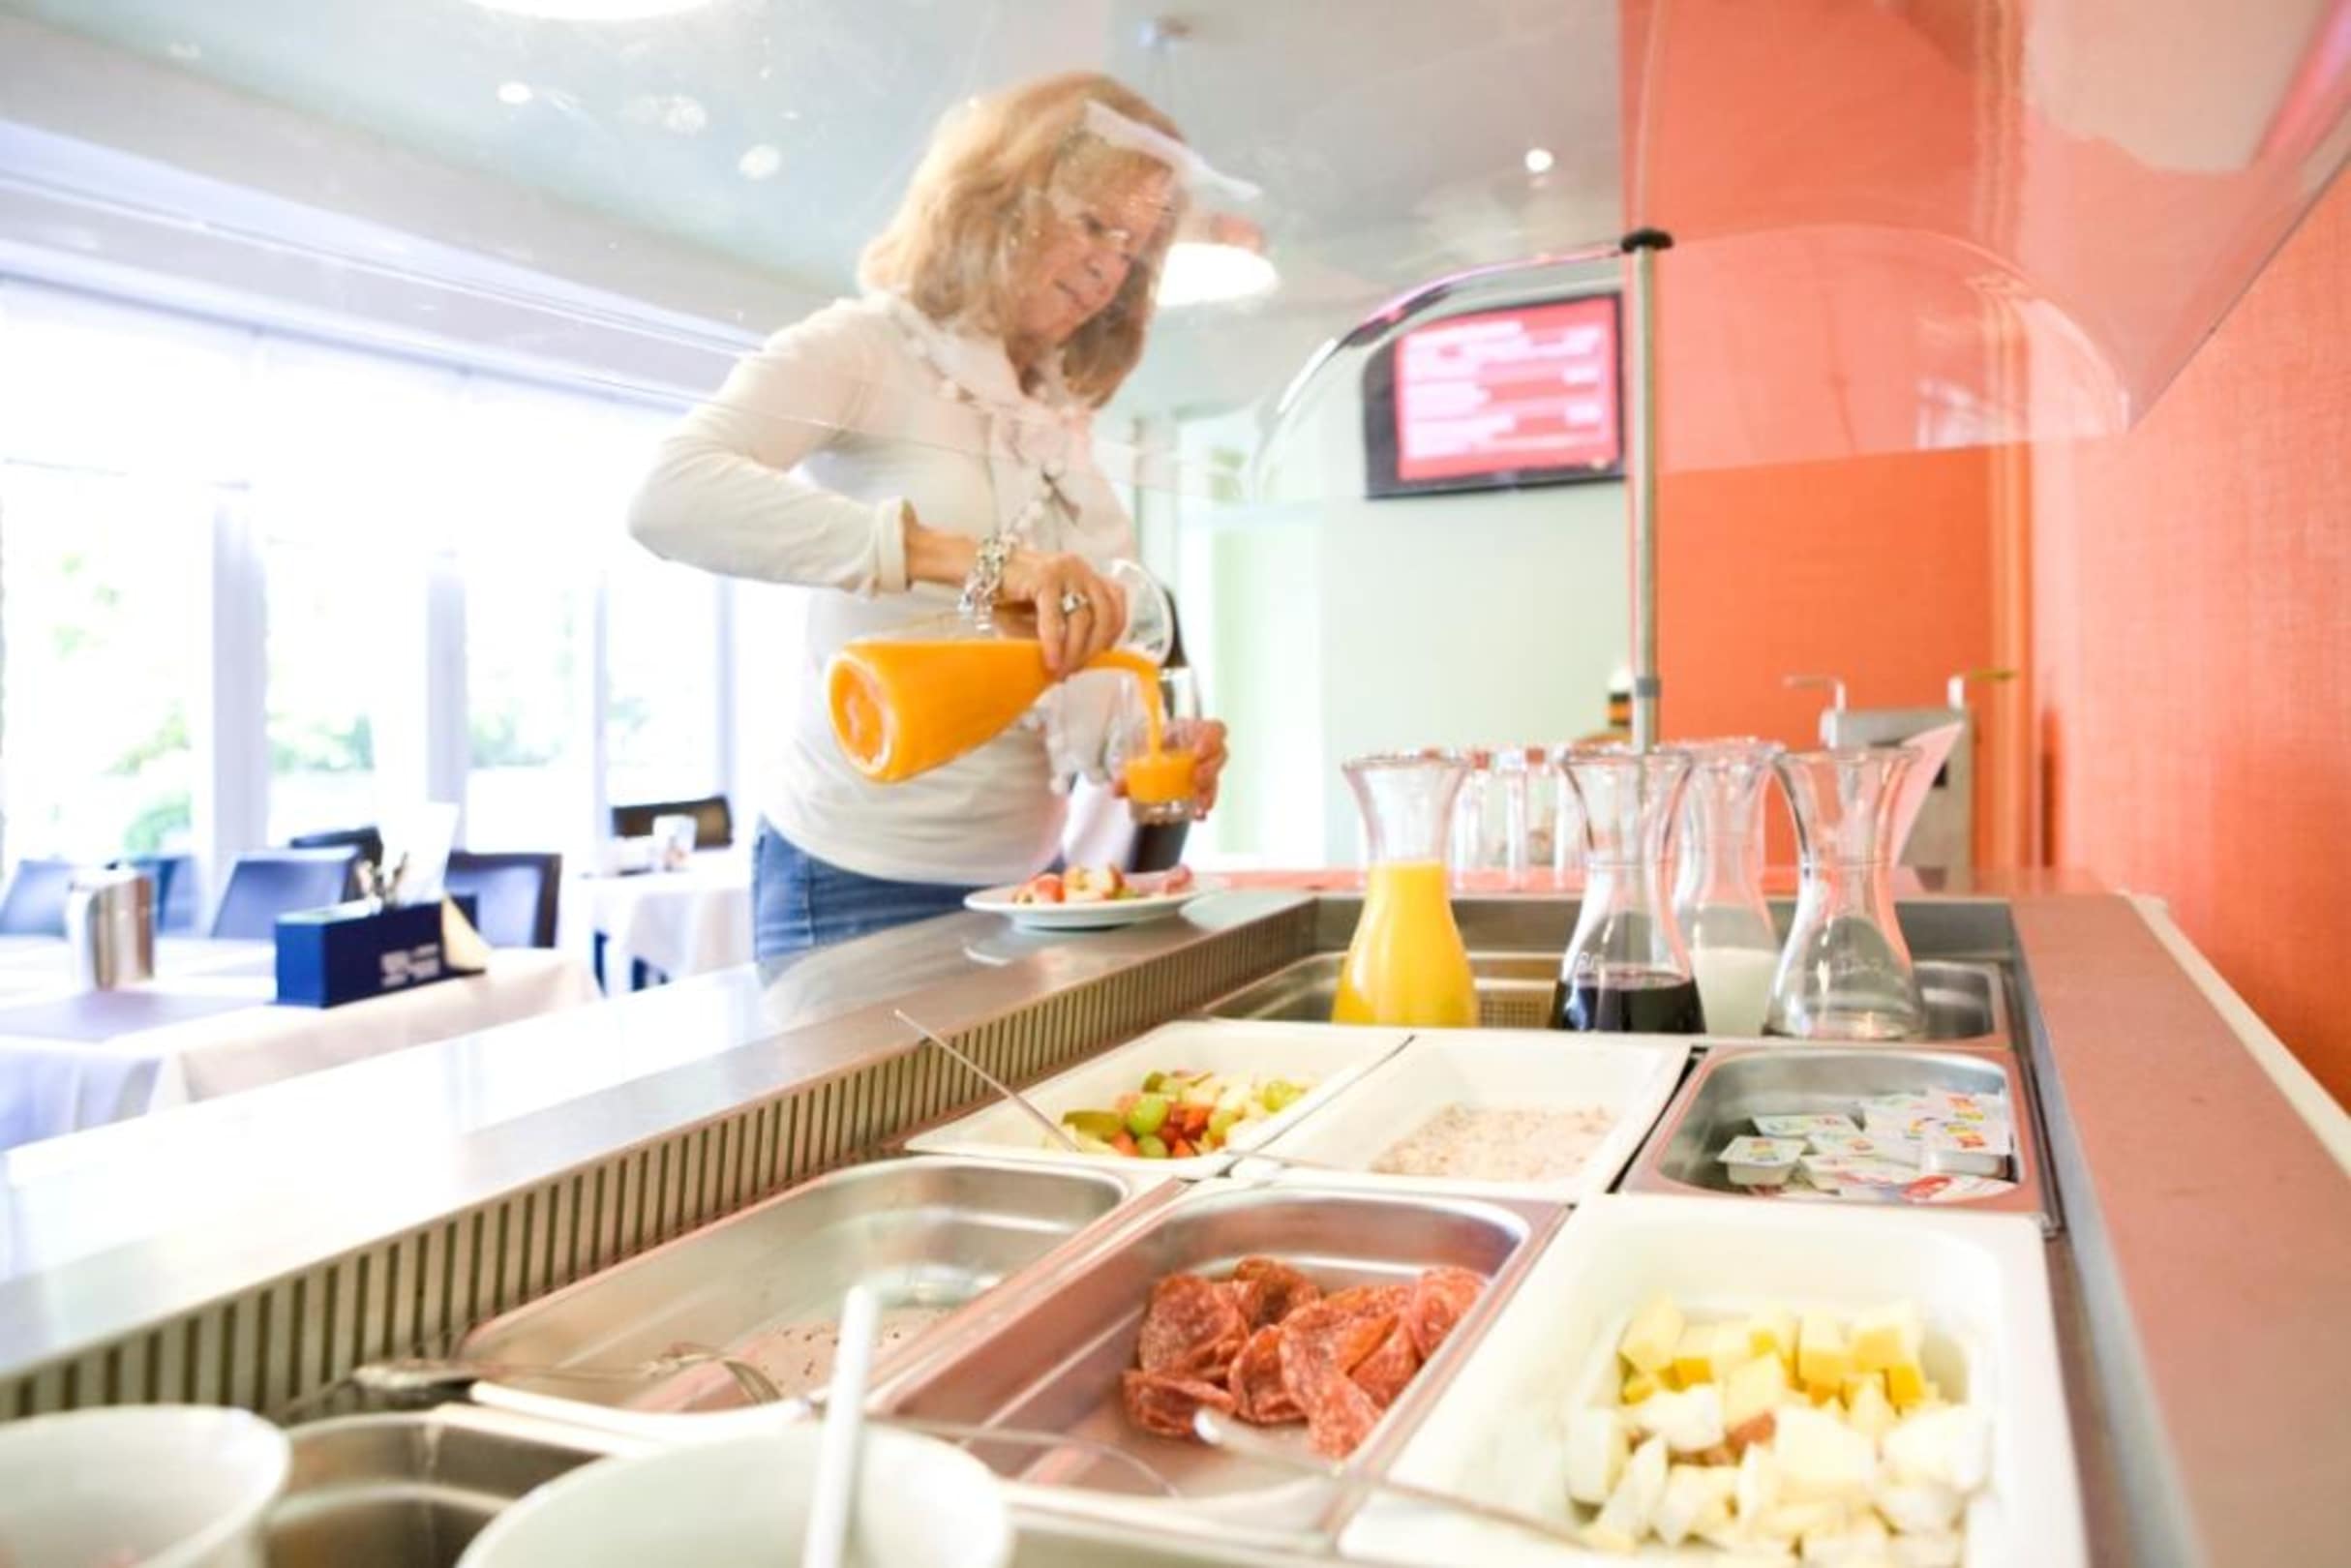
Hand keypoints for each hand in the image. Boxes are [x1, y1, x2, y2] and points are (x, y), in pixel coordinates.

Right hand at [998, 547, 1126, 675]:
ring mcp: (1065, 570)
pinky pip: (1056, 617)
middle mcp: (1080, 569)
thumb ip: (1063, 635)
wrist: (975, 569)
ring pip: (1083, 618)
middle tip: (1075, 670)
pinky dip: (1055, 644)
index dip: (1113, 633)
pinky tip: (1050, 661)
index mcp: (1085, 575)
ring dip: (1074, 651)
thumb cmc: (1008, 597)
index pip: (1116, 603)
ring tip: (1061, 671)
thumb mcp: (1042, 618)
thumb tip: (1075, 668)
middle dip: (1092, 649)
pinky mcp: (1045, 576)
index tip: (1100, 656)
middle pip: (1105, 614)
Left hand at [1113, 716, 1230, 815]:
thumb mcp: (1142, 748)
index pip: (1214, 730)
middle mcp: (1204, 749)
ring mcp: (1205, 768)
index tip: (1197, 753)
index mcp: (1192, 731)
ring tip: (1199, 806)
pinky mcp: (1202, 786)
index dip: (1211, 740)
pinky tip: (1198, 816)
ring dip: (1209, 792)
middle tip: (1196, 780)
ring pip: (1216, 778)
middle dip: (1210, 769)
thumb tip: (1117, 789)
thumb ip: (1131, 768)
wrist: (1152, 751)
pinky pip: (1208, 796)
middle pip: (1220, 755)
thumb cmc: (1153, 743)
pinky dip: (1203, 807)